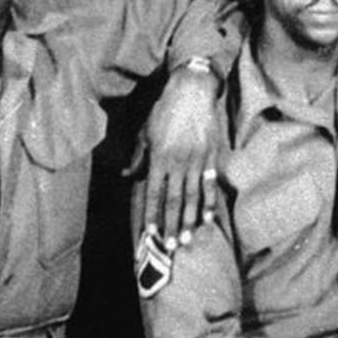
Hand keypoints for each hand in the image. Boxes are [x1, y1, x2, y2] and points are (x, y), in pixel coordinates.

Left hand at [128, 65, 220, 244]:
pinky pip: (209, 185)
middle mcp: (177, 163)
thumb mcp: (145, 132)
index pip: (153, 194)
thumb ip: (137, 156)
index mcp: (158, 158)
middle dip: (172, 225)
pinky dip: (208, 203)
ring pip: (192, 197)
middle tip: (171, 247)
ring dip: (190, 221)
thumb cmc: (164, 111)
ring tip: (188, 240)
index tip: (150, 234)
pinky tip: (207, 219)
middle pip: (174, 201)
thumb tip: (126, 175)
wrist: (192, 91)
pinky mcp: (211, 157)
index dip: (151, 215)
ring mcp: (196, 161)